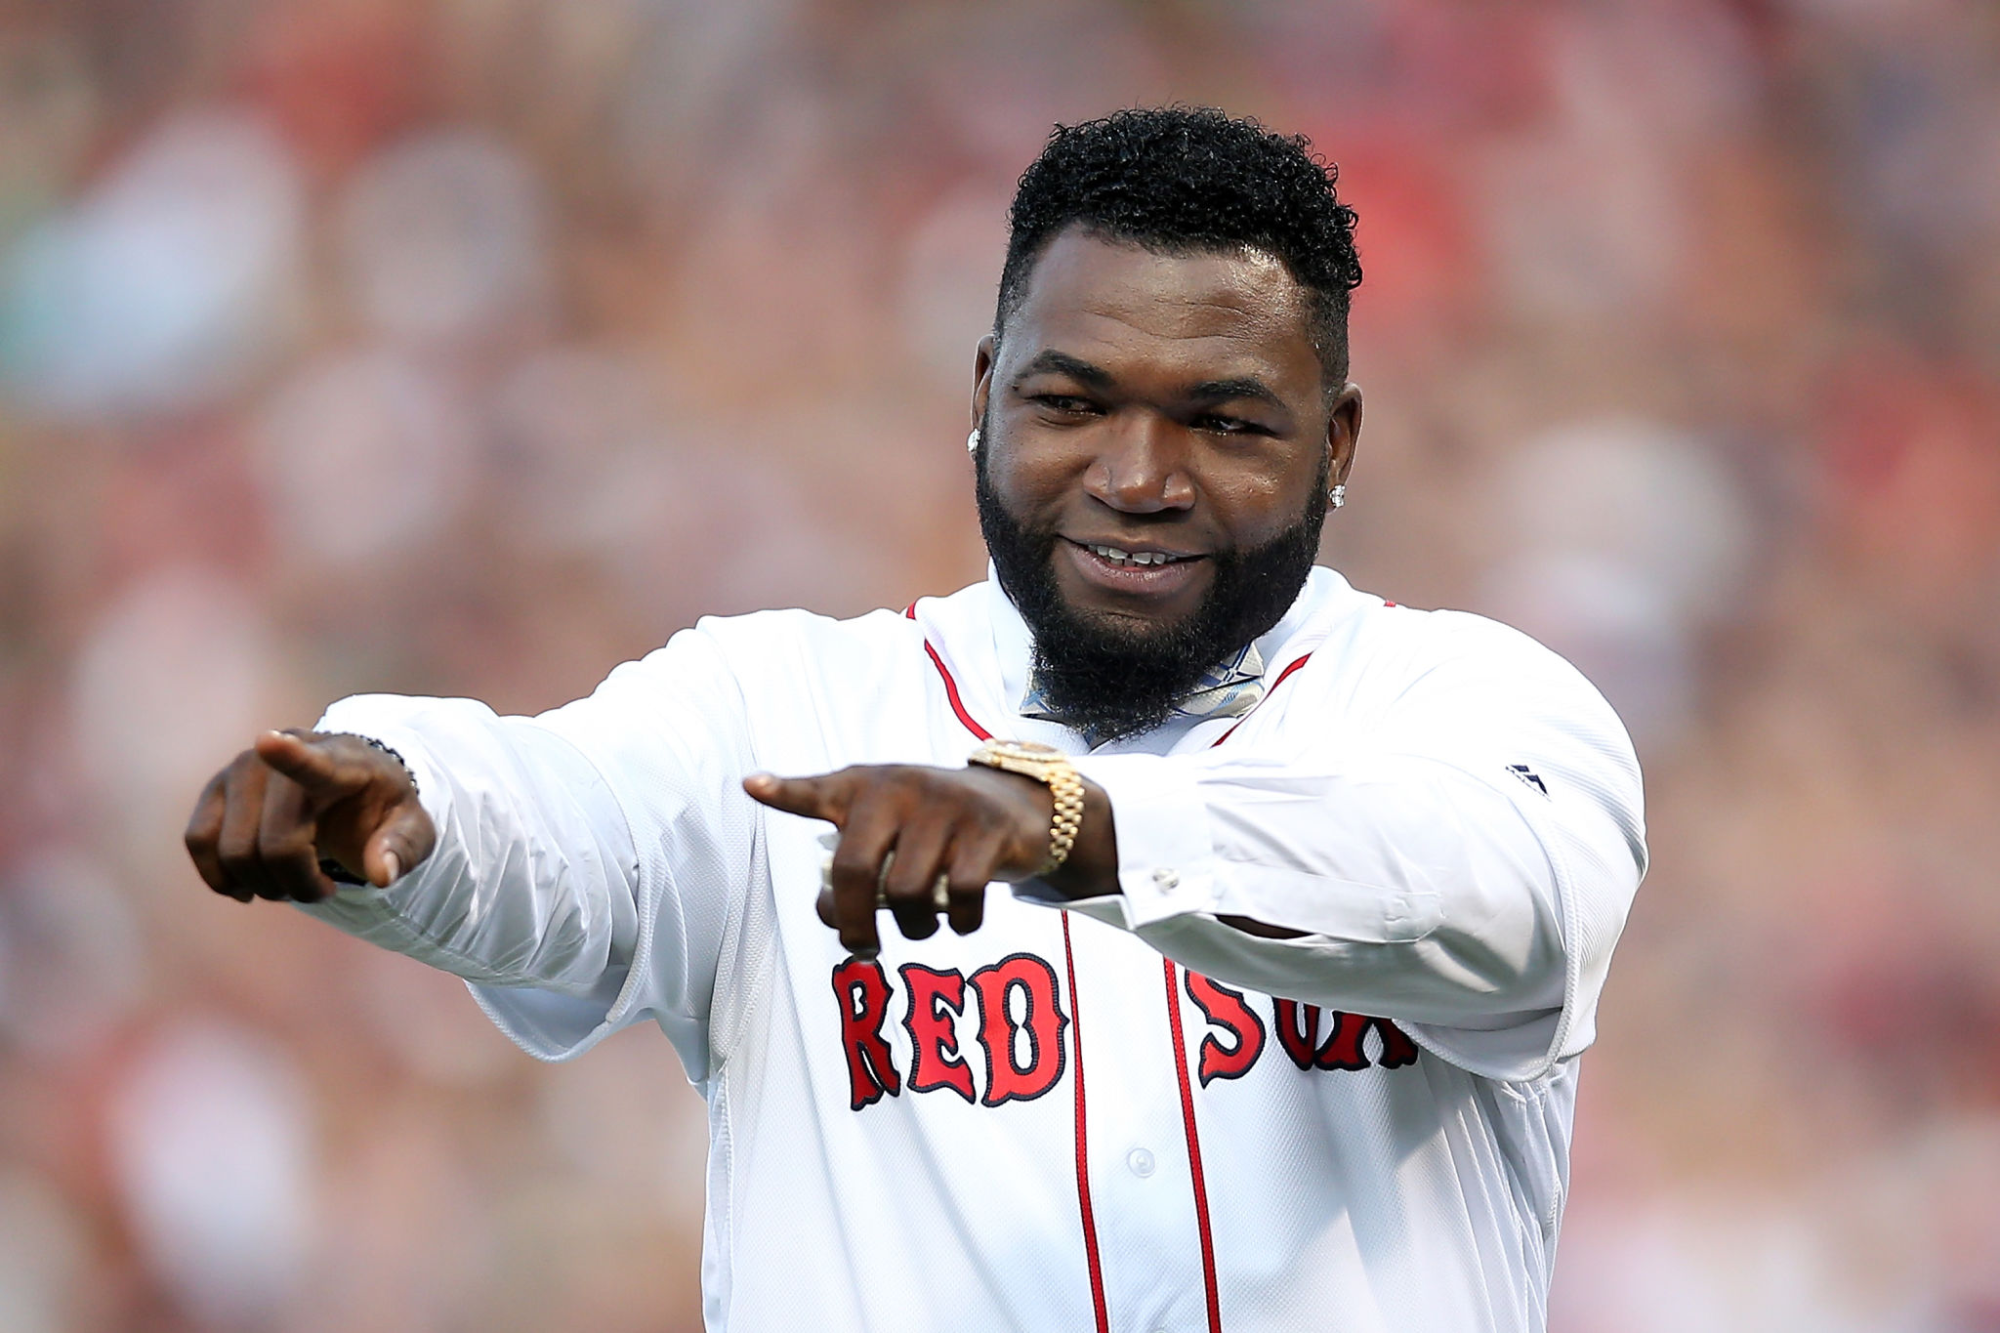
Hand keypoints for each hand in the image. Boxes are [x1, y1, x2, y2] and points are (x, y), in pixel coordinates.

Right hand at [184, 730, 435, 902]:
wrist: (348, 789)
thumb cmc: (379, 810)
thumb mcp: (411, 829)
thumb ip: (402, 849)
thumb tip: (381, 874)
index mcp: (340, 760)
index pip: (312, 761)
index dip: (290, 756)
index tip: (270, 742)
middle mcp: (282, 753)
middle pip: (275, 844)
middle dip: (298, 884)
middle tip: (323, 888)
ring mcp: (241, 769)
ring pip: (233, 850)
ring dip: (263, 885)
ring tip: (293, 882)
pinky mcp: (215, 790)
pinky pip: (199, 841)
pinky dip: (222, 877)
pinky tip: (249, 886)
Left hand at [744, 763, 1069, 957]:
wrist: (1016, 803)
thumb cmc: (935, 824)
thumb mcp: (890, 820)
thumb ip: (854, 856)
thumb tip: (831, 914)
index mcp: (867, 787)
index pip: (817, 791)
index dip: (785, 792)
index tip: (753, 786)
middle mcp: (901, 789)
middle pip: (855, 869)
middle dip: (852, 923)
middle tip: (861, 948)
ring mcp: (946, 807)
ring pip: (909, 891)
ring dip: (913, 928)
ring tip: (920, 927)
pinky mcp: (987, 829)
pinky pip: (961, 894)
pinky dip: (958, 922)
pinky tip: (959, 920)